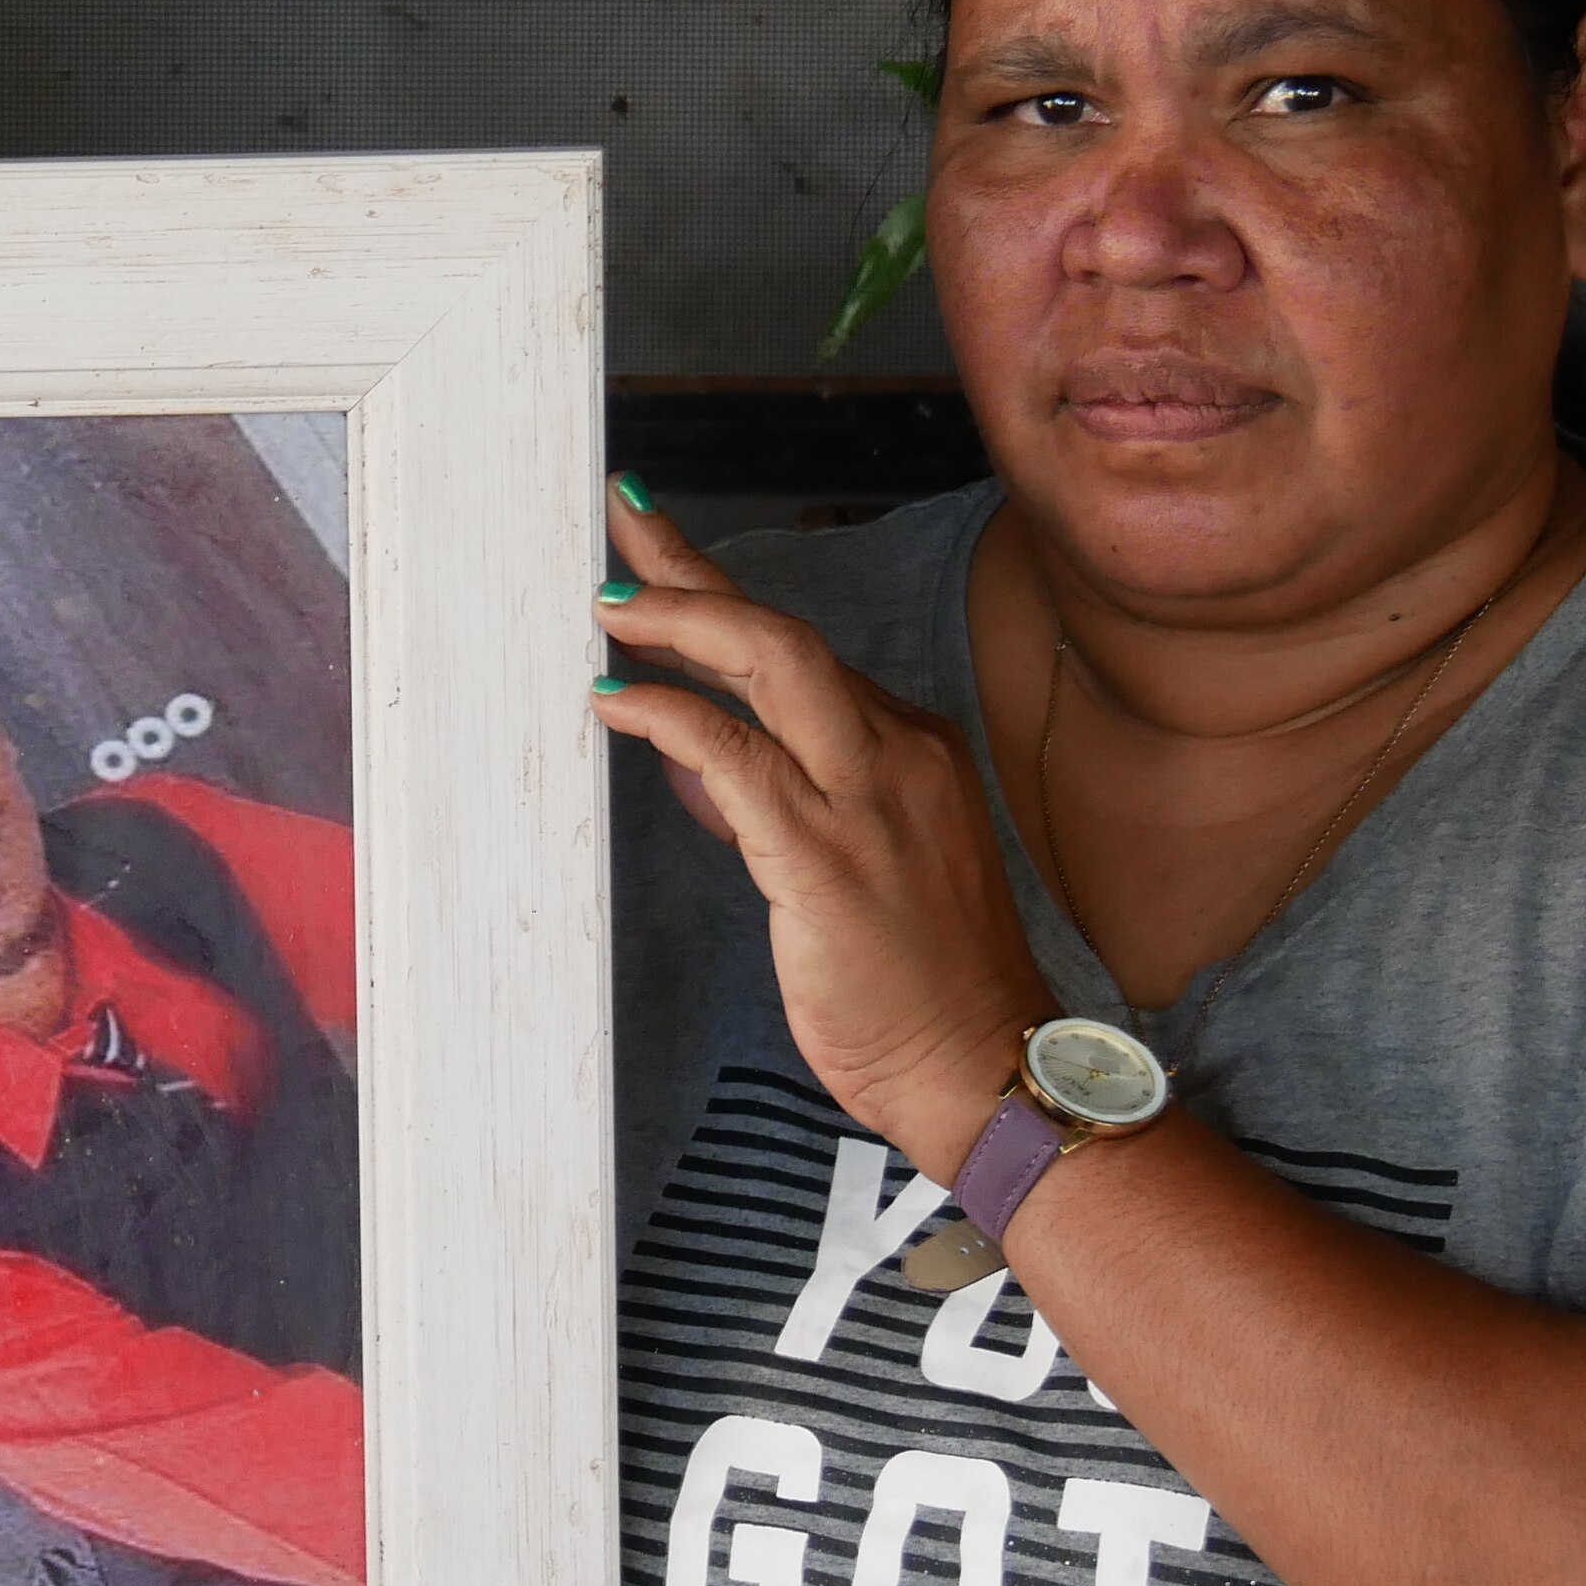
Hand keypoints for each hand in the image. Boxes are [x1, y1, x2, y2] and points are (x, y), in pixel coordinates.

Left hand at [590, 480, 1046, 1180]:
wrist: (979, 1068)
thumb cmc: (911, 984)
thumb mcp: (838, 868)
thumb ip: (767, 802)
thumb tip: (689, 755)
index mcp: (907, 749)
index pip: (799, 648)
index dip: (718, 594)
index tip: (655, 544)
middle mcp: (896, 754)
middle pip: (783, 630)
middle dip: (693, 569)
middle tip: (619, 517)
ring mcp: (868, 801)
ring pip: (775, 662)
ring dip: (680, 620)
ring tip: (606, 604)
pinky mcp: (828, 859)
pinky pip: (738, 757)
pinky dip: (669, 716)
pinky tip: (615, 701)